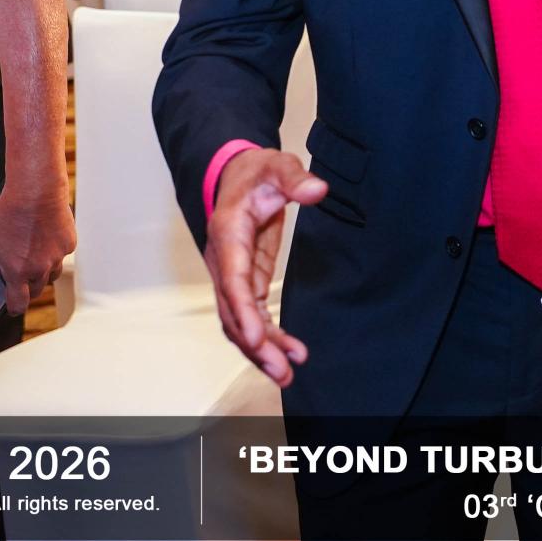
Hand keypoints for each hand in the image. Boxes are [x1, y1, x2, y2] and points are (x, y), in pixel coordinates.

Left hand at [0, 184, 74, 317]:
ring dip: (44, 273)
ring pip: (53, 273)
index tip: (11, 306)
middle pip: (37, 290)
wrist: (36, 192)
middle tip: (19, 280)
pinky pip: (62, 253)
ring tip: (34, 261)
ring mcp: (58, 255)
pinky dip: (55, 251)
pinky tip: (45, 239)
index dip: (14, 308)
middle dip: (28, 289)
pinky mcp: (69, 242)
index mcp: (18, 271)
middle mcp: (41, 268)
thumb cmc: (7, 212)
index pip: (19, 304)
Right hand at [206, 149, 326, 385]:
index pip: (232, 279)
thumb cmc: (257, 172)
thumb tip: (317, 190)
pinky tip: (289, 353)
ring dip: (261, 350)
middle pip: (233, 311)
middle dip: (255, 344)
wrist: (236, 174)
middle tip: (282, 371)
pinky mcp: (245, 280)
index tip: (257, 339)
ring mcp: (232, 274)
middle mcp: (224, 260)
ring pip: (239, 321)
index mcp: (228, 233)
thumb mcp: (278, 166)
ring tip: (287, 375)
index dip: (243, 311)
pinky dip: (267, 337)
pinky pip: (251, 315)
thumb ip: (296, 178)